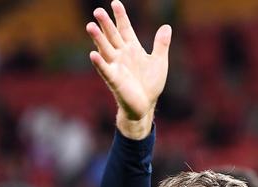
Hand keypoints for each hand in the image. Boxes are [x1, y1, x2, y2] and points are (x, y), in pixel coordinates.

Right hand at [86, 0, 171, 138]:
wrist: (146, 105)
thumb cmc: (150, 83)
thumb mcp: (159, 61)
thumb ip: (161, 44)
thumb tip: (167, 26)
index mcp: (132, 48)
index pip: (125, 28)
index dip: (120, 16)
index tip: (115, 2)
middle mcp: (121, 54)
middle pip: (112, 36)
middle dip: (105, 23)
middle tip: (98, 11)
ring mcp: (116, 66)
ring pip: (105, 49)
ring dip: (98, 39)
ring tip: (90, 26)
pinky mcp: (114, 80)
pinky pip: (105, 70)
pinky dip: (100, 63)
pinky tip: (93, 55)